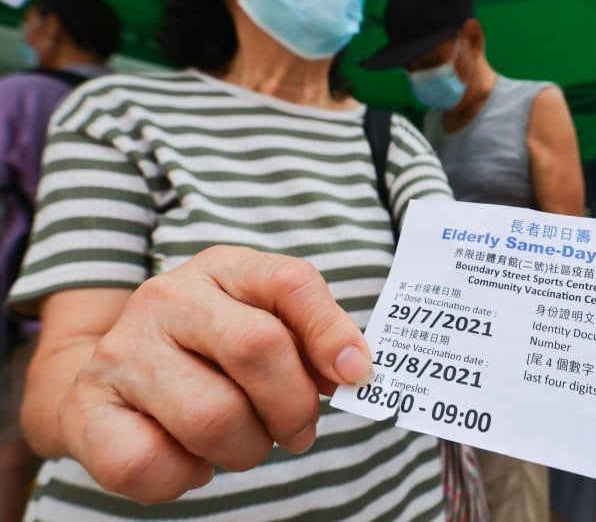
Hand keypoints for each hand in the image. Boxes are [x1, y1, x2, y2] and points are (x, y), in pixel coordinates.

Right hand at [55, 246, 372, 503]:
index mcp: (223, 269)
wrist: (114, 376)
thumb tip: (354, 370)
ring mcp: (123, 352)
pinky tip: (191, 459)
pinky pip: (151, 464)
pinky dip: (185, 478)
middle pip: (257, 348)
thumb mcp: (265, 322)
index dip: (332, 333)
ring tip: (243, 444)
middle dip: (293, 406)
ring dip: (246, 450)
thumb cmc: (211, 352)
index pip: (290, 282)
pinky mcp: (88, 408)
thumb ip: (311, 337)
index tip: (356, 375)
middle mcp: (168, 298)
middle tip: (296, 430)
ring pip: (212, 416)